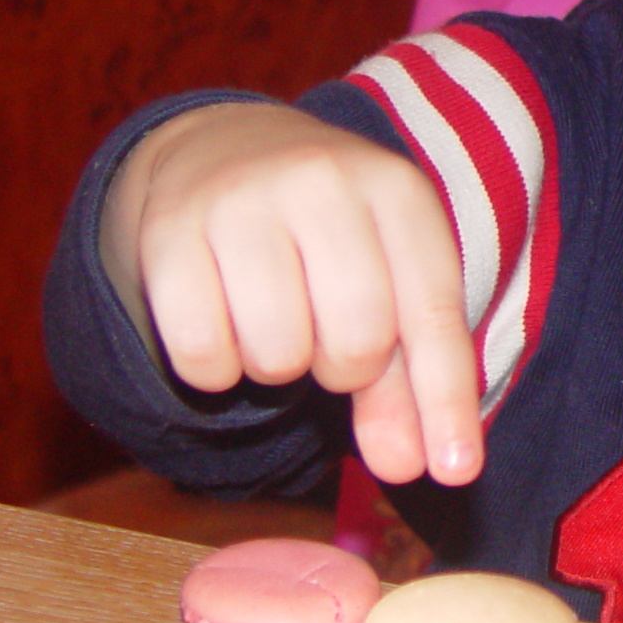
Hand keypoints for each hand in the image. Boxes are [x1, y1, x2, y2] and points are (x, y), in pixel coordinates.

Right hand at [98, 102, 480, 487]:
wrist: (228, 151)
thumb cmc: (332, 238)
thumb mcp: (390, 283)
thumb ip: (408, 382)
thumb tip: (411, 468)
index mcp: (398, 190)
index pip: (433, 314)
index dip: (445, 402)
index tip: (454, 472)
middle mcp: (323, 181)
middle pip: (356, 341)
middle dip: (347, 370)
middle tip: (328, 341)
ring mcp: (242, 199)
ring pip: (277, 355)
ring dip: (279, 368)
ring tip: (277, 321)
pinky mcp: (168, 231)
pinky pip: (202, 355)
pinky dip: (216, 371)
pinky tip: (225, 325)